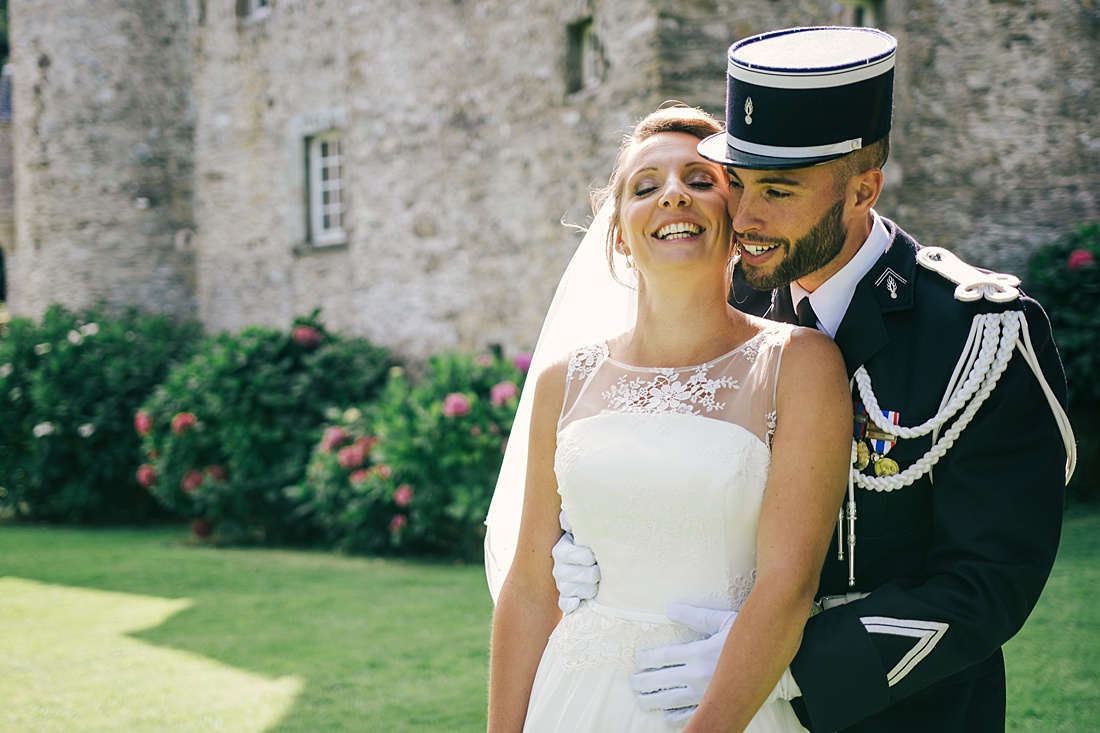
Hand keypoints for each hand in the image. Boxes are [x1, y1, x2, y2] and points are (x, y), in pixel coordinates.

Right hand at [551, 512, 598, 613]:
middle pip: (570, 575)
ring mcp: (562, 584)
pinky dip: (571, 604)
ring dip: (586, 589)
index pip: (568, 555)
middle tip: (599, 572)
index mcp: (562, 550)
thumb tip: (568, 515)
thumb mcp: (584, 530)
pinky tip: (579, 602)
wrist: (594, 560)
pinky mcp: (567, 598)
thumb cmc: (591, 543)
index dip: (582, 557)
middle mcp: (559, 568)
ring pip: (569, 590)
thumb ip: (575, 520)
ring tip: (597, 584)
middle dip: (589, 574)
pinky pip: (564, 604)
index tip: (594, 556)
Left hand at [631, 603, 799, 723]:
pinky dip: (677, 716)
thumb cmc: (750, 635)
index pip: (663, 657)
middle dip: (644, 682)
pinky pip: (692, 715)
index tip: (638, 661)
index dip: (647, 660)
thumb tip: (668, 608)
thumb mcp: (723, 620)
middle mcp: (699, 676)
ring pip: (672, 700)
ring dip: (654, 700)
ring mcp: (706, 694)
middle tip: (633, 683)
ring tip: (642, 699)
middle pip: (662, 681)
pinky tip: (666, 715)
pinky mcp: (715, 704)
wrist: (775, 657)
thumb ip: (694, 615)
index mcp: (698, 653)